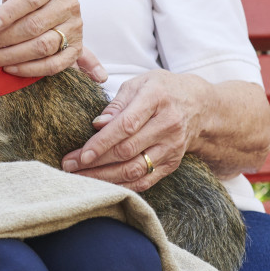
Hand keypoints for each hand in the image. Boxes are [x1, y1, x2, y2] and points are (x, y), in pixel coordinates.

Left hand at [0, 0, 106, 80]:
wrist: (45, 15)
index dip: (8, 13)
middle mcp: (69, 4)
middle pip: (34, 26)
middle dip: (2, 39)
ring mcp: (75, 28)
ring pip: (43, 46)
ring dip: (12, 56)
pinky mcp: (76, 49)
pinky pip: (54, 64)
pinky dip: (31, 69)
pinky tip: (9, 69)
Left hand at [61, 69, 208, 189]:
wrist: (200, 106)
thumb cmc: (162, 90)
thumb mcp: (139, 84)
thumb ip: (116, 104)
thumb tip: (97, 124)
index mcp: (156, 99)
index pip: (126, 126)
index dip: (102, 143)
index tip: (80, 154)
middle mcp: (168, 125)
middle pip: (128, 150)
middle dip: (95, 162)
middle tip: (69, 165)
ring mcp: (172, 147)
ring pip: (136, 169)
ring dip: (105, 178)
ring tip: (80, 178)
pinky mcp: (173, 163)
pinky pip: (147, 180)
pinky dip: (123, 186)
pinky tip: (103, 186)